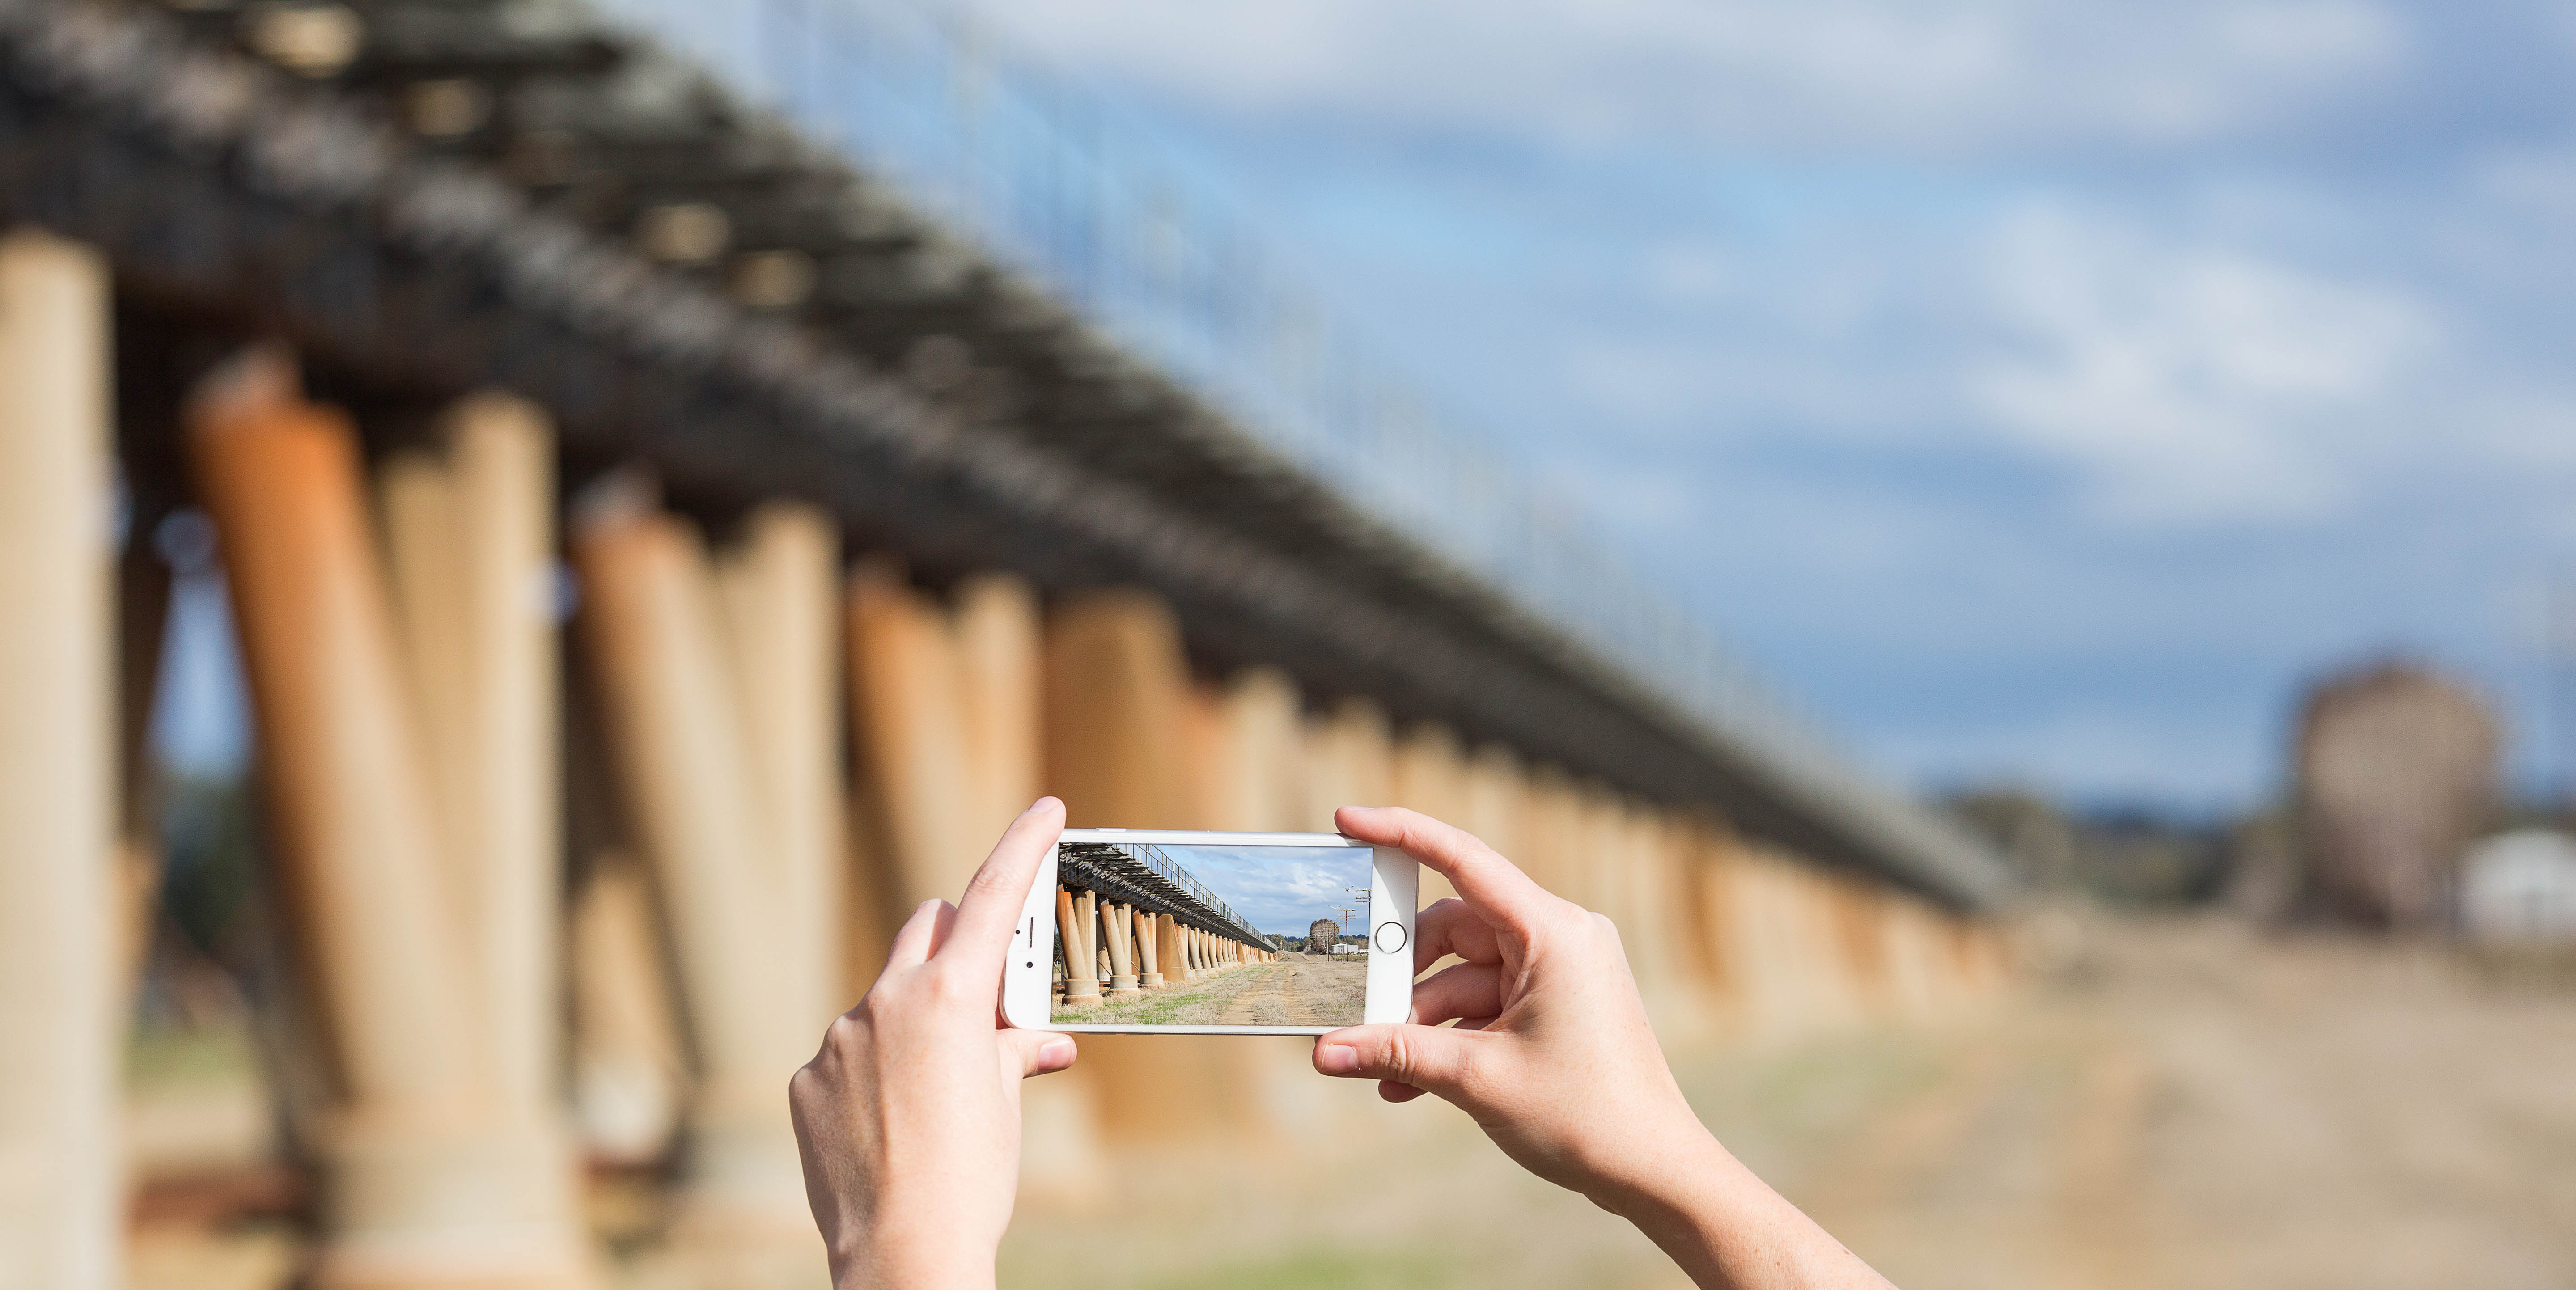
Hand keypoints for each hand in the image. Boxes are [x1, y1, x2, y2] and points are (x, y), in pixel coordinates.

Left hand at [790, 797, 1076, 1289]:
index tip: (1045, 810)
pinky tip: (889, 1123)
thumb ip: (1011, 1047)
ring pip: (884, 999)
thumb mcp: (1004, 1101)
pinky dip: (871, 1072)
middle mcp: (886, 1000)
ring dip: (913, 1022)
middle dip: (960, 941)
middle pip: (927, 927)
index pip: (994, 895)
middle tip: (992, 988)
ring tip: (935, 1094)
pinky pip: (845, 1053)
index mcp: (949, 995)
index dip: (1024, 844)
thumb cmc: (971, 1178)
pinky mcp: (806, 1079)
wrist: (905, 1254)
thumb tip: (1033, 1039)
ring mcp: (838, 1038)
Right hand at [1315, 806, 1890, 1289]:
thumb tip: (1323, 1052)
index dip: (1401, 833)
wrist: (1653, 1171)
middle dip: (1403, 979)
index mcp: (1553, 932)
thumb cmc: (1585, 1116)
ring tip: (1384, 1075)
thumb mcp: (1476, 1078)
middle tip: (1357, 1018)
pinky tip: (1408, 1085)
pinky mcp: (1556, 1004)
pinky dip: (1450, 1037)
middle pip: (1453, 931)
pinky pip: (1486, 1004)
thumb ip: (1395, 1053)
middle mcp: (1560, 938)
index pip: (1463, 860)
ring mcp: (1560, 972)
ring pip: (1462, 976)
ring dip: (1420, 1022)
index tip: (1346, 820)